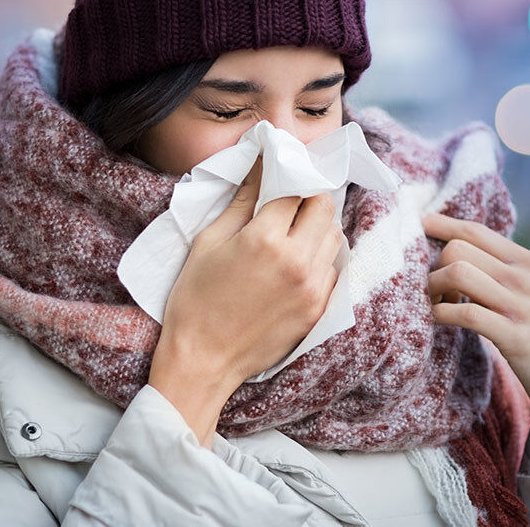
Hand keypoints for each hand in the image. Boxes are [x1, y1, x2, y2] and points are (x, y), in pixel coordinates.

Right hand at [151, 155, 342, 395]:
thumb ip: (240, 202)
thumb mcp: (209, 242)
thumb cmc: (195, 300)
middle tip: (289, 202)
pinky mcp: (318, 309)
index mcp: (265, 239)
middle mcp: (297, 260)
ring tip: (293, 232)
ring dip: (318, 226)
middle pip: (323, 207)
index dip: (288, 176)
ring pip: (334, 237)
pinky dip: (320, 258)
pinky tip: (296, 263)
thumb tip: (260, 167)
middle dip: (308, 197)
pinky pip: (333, 269)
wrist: (203, 361)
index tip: (282, 172)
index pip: (295, 189)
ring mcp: (312, 287)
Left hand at [421, 212, 529, 469]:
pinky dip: (441, 314)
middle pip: (457, 248)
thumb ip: (503, 272)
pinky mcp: (516, 337)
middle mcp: (526, 277)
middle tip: (433, 291)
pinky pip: (465, 313)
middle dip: (433, 266)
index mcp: (529, 262)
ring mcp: (522, 306)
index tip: (418, 225)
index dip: (441, 225)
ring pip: (457, 272)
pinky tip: (438, 321)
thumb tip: (458, 253)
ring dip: (432, 289)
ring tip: (435, 305)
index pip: (475, 230)